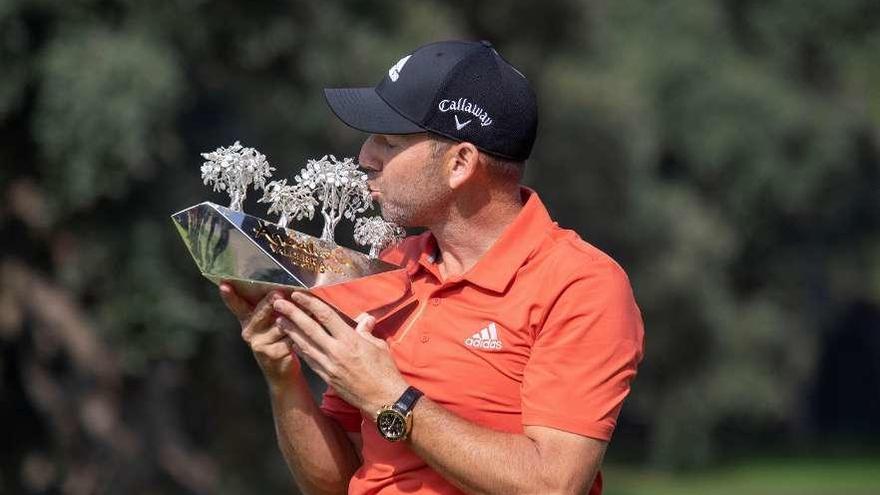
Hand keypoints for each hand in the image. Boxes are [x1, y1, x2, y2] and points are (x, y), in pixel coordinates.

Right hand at [219, 283, 300, 386]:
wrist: (281, 369)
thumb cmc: (276, 338)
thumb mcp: (269, 321)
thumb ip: (270, 306)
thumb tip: (284, 286)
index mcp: (247, 319)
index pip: (237, 305)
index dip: (230, 296)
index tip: (224, 285)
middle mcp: (249, 330)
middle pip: (261, 312)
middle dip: (270, 302)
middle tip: (278, 293)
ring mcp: (260, 343)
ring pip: (279, 324)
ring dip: (294, 315)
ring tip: (305, 305)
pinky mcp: (273, 353)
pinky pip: (290, 336)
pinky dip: (300, 330)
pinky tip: (309, 324)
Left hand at [272, 291, 408, 418]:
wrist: (383, 400)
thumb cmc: (384, 371)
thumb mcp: (379, 346)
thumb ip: (367, 331)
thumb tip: (365, 318)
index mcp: (350, 340)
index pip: (326, 316)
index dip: (310, 303)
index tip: (298, 295)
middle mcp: (336, 351)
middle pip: (309, 328)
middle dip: (292, 314)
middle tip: (278, 303)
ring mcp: (329, 365)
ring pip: (305, 344)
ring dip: (290, 331)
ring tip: (279, 320)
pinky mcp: (326, 377)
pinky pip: (309, 360)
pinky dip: (300, 349)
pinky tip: (292, 342)